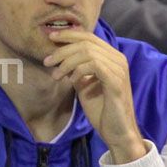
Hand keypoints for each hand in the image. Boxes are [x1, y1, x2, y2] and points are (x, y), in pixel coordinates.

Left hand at [43, 30, 146, 163]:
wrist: (116, 132)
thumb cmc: (101, 109)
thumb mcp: (84, 85)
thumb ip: (77, 69)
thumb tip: (60, 58)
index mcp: (112, 57)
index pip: (89, 37)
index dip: (68, 35)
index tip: (50, 38)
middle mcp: (118, 59)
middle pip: (86, 42)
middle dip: (62, 49)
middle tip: (47, 61)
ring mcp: (119, 70)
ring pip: (88, 52)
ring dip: (67, 62)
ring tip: (56, 75)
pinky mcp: (116, 82)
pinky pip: (94, 65)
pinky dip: (78, 70)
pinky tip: (70, 80)